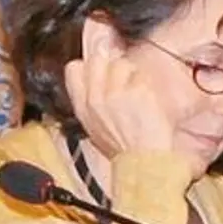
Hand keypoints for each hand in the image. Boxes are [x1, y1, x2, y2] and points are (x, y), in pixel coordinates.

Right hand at [63, 25, 175, 156]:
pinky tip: (148, 101)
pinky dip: (147, 84)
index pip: (74, 68)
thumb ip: (92, 102)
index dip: (89, 67)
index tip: (101, 72)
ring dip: (132, 75)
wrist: (144, 164)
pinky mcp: (137, 91)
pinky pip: (141, 75)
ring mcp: (116, 93)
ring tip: (138, 95)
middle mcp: (95, 98)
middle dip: (111, 66)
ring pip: (121, 63)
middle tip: (123, 82)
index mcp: (82, 108)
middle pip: (97, 59)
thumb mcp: (95, 129)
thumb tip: (98, 78)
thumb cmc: (124, 151)